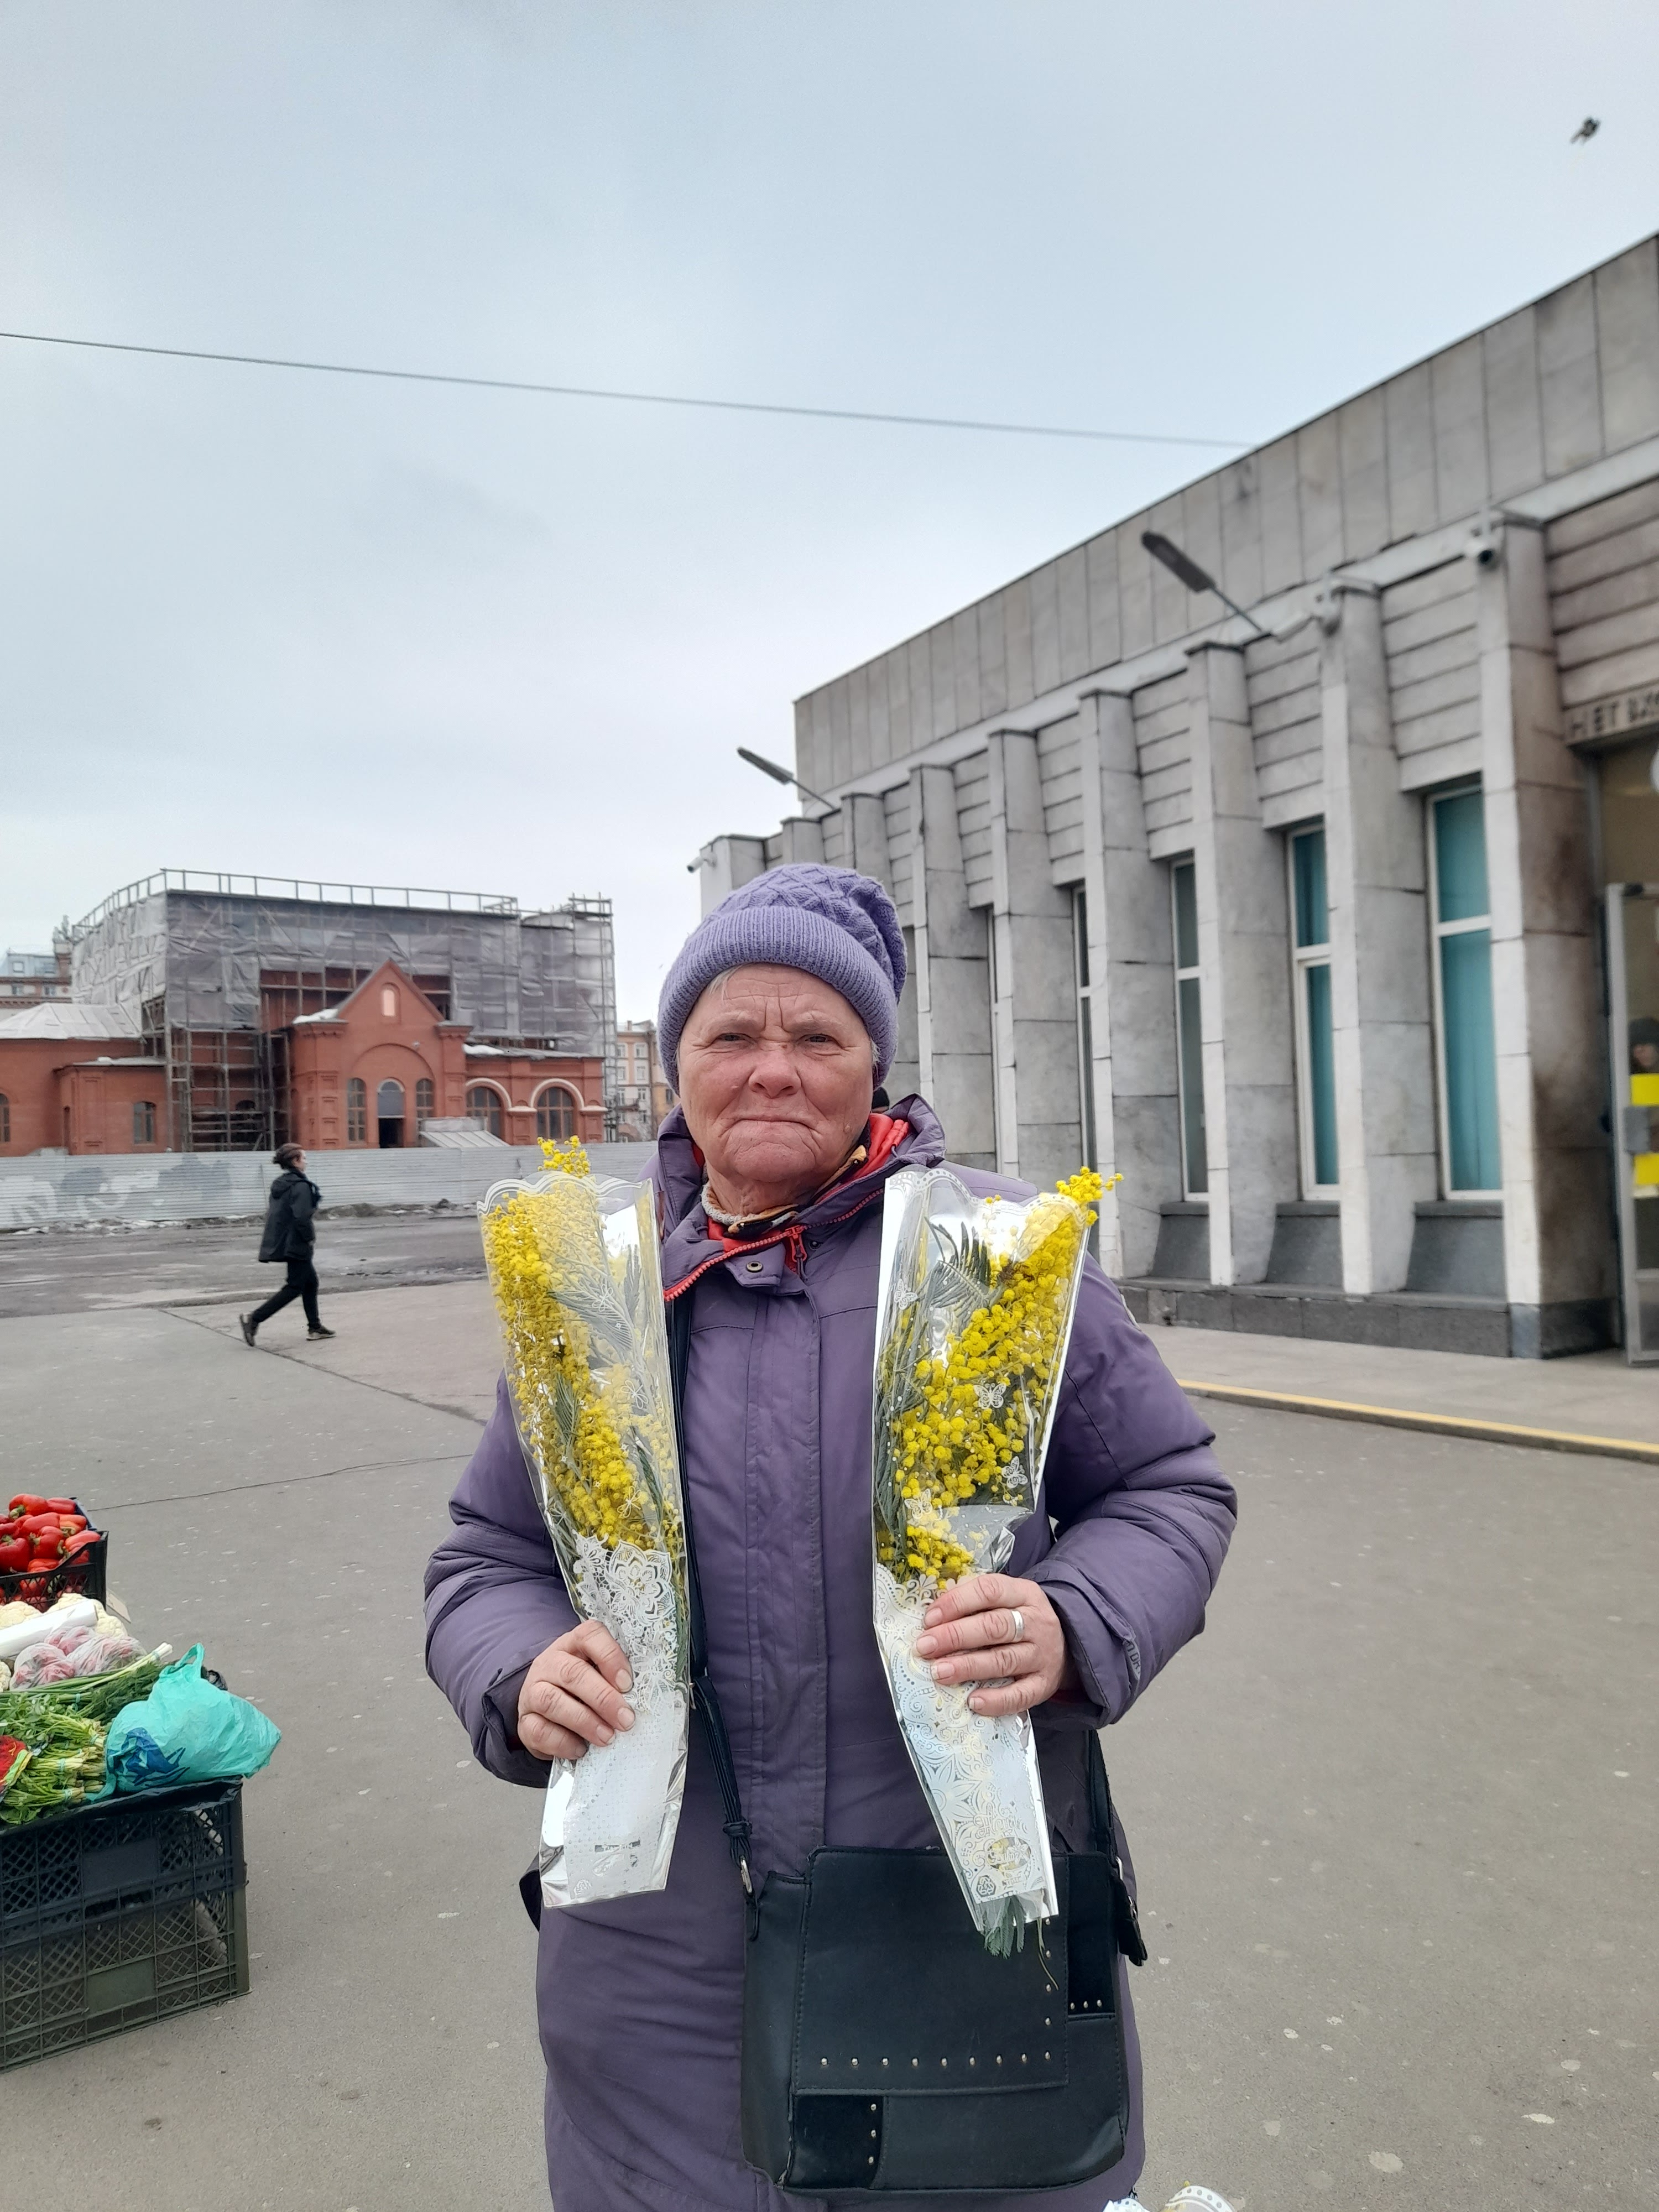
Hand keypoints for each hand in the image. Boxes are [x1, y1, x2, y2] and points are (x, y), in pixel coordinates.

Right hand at [516, 1621, 635, 1762]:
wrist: (545, 1709)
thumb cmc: (582, 1689)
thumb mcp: (598, 1674)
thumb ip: (615, 1680)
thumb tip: (641, 1698)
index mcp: (572, 1644)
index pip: (589, 1635)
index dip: (610, 1657)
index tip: (628, 1683)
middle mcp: (549, 1663)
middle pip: (572, 1673)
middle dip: (603, 1698)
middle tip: (625, 1719)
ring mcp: (533, 1691)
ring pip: (552, 1702)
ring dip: (584, 1721)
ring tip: (607, 1737)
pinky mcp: (525, 1721)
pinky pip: (540, 1731)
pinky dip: (563, 1742)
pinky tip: (581, 1749)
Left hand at [913, 1573, 1075, 1717]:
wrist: (1068, 1642)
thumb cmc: (1021, 1618)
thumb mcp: (1006, 1598)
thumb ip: (974, 1601)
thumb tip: (933, 1614)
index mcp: (1023, 1593)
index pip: (989, 1590)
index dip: (957, 1603)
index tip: (929, 1618)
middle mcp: (1036, 1622)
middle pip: (995, 1626)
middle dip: (956, 1636)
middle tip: (925, 1646)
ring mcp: (1042, 1655)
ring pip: (1004, 1660)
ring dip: (968, 1666)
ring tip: (939, 1672)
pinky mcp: (1044, 1684)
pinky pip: (1020, 1695)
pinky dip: (997, 1700)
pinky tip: (973, 1702)